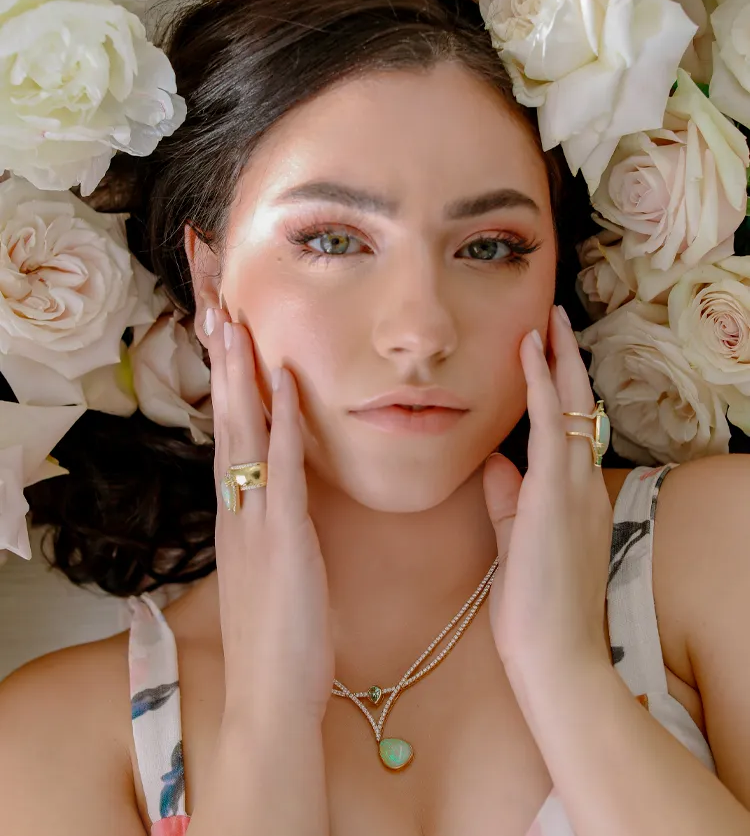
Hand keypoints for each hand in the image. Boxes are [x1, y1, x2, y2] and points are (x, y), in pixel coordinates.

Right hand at [204, 305, 334, 724]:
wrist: (268, 698)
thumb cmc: (276, 639)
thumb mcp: (267, 573)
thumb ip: (268, 531)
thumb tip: (275, 500)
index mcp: (236, 518)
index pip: (229, 437)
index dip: (227, 387)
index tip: (226, 339)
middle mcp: (236, 511)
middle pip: (226, 422)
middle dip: (224, 364)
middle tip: (219, 308)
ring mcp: (255, 523)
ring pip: (243, 435)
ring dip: (243, 376)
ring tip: (238, 324)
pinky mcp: (282, 539)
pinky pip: (281, 470)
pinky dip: (281, 423)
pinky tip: (284, 383)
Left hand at [482, 304, 613, 688]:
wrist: (554, 658)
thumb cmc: (536, 610)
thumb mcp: (518, 543)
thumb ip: (508, 501)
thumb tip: (495, 462)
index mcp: (576, 499)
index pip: (570, 430)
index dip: (559, 389)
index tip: (545, 355)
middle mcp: (584, 486)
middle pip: (579, 408)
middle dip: (565, 361)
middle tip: (552, 320)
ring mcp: (574, 489)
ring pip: (571, 408)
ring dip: (556, 361)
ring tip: (544, 322)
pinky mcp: (554, 496)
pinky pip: (550, 427)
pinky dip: (539, 387)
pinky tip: (529, 356)